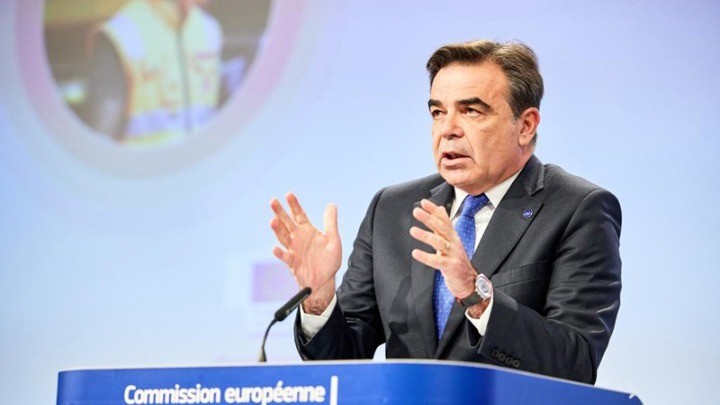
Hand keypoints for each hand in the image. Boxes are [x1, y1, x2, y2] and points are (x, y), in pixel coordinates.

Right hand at [270, 193, 340, 313]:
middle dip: (280, 212)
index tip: (288, 194)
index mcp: (307, 231)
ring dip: (277, 230)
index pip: (298, 214)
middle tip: (273, 201)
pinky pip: (285, 257)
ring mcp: (293, 250)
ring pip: (283, 237)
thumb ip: (330, 222)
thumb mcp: (333, 239)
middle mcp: (298, 238)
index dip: (294, 204)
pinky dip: (280, 253)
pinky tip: (275, 248)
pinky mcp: (292, 263)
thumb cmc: (328, 261)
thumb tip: (331, 204)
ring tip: (273, 220)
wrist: (324, 281)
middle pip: (286, 222)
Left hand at [409, 199, 477, 300]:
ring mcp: (453, 255)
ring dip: (426, 235)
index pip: (444, 220)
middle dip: (429, 218)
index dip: (434, 210)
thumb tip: (440, 208)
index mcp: (453, 237)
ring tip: (412, 230)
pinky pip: (437, 261)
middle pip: (441, 228)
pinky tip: (415, 253)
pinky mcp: (451, 267)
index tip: (423, 202)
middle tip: (416, 211)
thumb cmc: (457, 261)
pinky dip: (426, 257)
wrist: (470, 282)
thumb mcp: (451, 241)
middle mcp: (454, 243)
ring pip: (439, 242)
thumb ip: (444, 226)